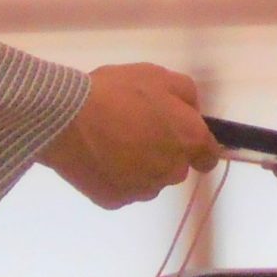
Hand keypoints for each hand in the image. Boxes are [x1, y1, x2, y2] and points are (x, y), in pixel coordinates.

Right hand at [38, 63, 217, 208]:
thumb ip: (186, 94)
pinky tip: (97, 157)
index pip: (208, 156)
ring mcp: (143, 190)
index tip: (178, 135)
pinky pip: (122, 189)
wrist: (67, 119)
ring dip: (139, 166)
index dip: (197, 146)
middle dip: (163, 152)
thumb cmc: (116, 92)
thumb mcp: (157, 75)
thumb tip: (192, 112)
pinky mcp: (115, 201)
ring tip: (111, 141)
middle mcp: (172, 171)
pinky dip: (114, 176)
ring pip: (149, 180)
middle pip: (176, 167)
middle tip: (135, 128)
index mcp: (188, 139)